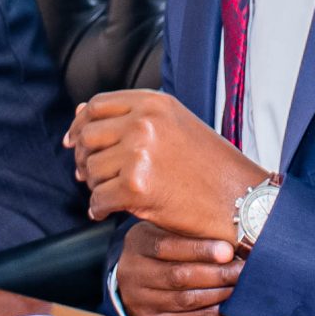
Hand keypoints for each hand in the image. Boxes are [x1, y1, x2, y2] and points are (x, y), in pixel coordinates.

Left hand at [64, 91, 265, 241]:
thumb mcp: (173, 126)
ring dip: (96, 186)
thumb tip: (79, 113)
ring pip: (91, 170)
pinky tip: (109, 212)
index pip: (97, 106)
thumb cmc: (210, 167)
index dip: (80, 125)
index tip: (74, 142)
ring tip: (112, 194)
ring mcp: (140, 154)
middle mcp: (144, 123)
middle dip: (84, 159)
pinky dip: (99, 209)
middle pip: (89, 137)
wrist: (240, 202)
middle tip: (90, 176)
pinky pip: (98, 199)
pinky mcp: (137, 188)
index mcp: (154, 103)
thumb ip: (130, 117)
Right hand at [113, 220, 243, 315]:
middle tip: (242, 270)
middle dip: (217, 274)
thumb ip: (189, 230)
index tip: (228, 251)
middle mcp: (132, 275)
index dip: (199, 250)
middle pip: (178, 276)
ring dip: (217, 294)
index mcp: (137, 244)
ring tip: (239, 286)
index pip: (167, 246)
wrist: (137, 276)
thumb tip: (229, 236)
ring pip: (185, 300)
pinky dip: (210, 314)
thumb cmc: (162, 246)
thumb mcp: (166, 229)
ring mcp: (138, 302)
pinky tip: (226, 305)